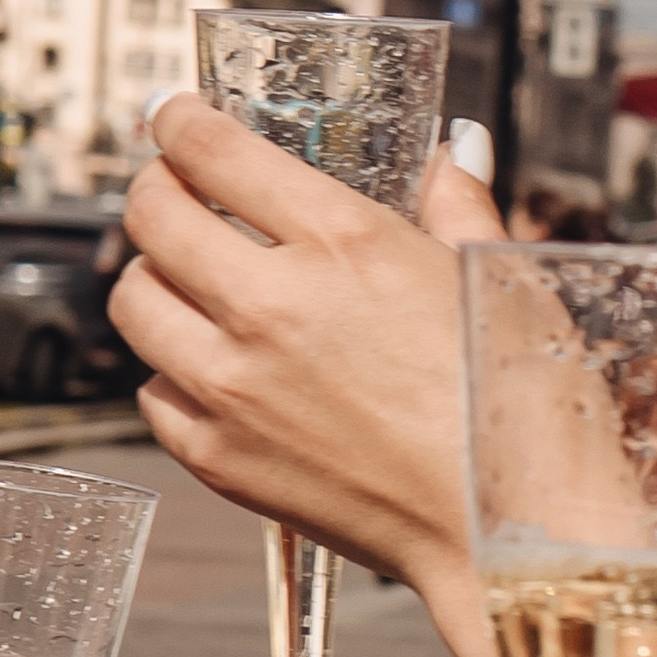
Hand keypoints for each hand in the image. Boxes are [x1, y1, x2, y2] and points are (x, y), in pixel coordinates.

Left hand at [109, 93, 483, 603]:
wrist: (514, 539)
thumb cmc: (523, 414)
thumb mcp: (502, 279)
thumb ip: (459, 206)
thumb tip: (454, 154)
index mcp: (341, 242)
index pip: (213, 151)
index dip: (182, 121)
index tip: (177, 118)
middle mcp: (271, 306)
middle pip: (152, 215)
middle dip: (156, 187)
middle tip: (175, 188)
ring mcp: (234, 386)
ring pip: (133, 301)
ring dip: (153, 277)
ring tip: (188, 279)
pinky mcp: (219, 458)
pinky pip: (153, 392)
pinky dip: (172, 369)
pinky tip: (215, 367)